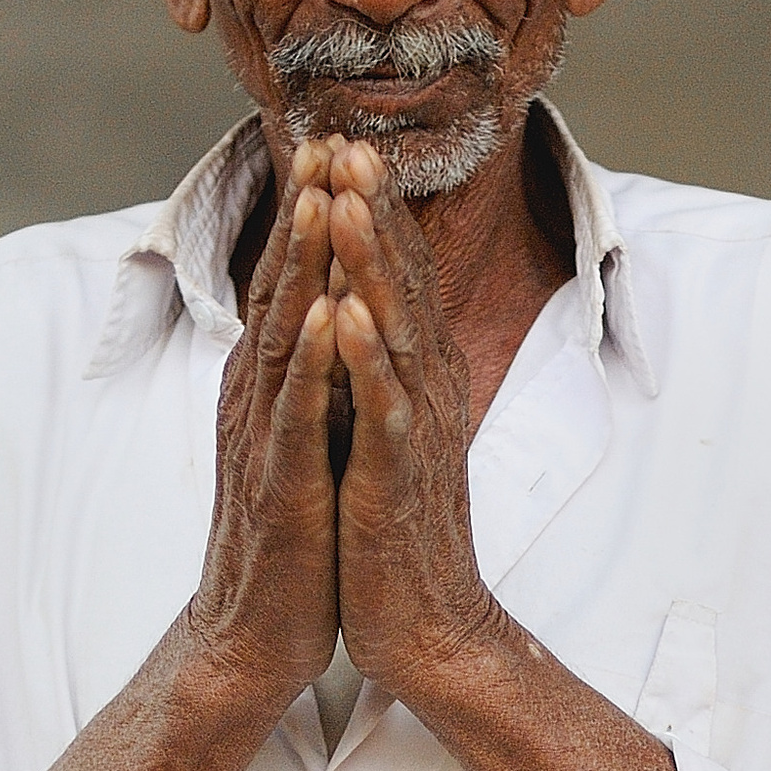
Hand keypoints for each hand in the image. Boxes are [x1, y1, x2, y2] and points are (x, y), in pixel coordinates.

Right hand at [186, 141, 342, 710]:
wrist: (256, 638)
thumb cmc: (292, 541)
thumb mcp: (304, 442)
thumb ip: (311, 382)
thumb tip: (331, 321)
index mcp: (268, 387)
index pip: (290, 285)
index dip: (311, 213)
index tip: (334, 143)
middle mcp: (256, 400)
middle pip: (280, 290)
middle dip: (305, 212)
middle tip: (324, 137)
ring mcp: (264, 441)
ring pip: (284, 336)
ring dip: (304, 266)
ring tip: (322, 198)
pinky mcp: (281, 488)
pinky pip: (298, 415)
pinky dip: (313, 362)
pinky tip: (328, 315)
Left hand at [320, 142, 495, 692]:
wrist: (427, 630)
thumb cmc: (397, 532)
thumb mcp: (387, 432)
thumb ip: (382, 370)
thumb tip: (364, 310)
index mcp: (419, 379)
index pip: (396, 279)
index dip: (373, 211)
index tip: (343, 143)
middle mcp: (427, 393)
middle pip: (402, 286)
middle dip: (375, 212)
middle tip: (348, 141)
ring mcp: (415, 434)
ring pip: (396, 332)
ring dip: (373, 264)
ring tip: (350, 200)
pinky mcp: (397, 480)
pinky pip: (382, 410)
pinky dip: (364, 359)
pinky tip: (345, 315)